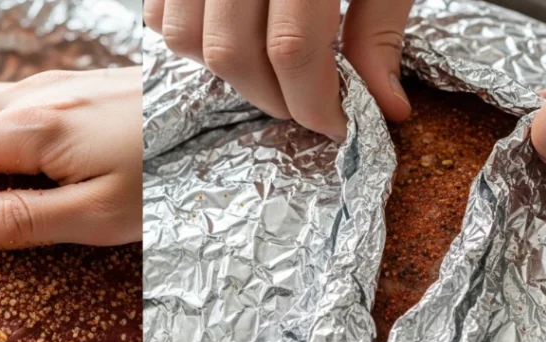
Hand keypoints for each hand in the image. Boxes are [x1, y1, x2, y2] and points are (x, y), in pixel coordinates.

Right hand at [144, 0, 414, 138]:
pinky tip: (237, 33)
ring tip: (273, 72)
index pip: (293, 49)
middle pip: (232, 53)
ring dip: (229, 73)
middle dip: (274, 99)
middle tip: (310, 106)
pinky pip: (161, 10)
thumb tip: (384, 104)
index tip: (339, 125)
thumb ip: (382, 23)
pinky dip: (192, 39)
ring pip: (186, 37)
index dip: (315, 103)